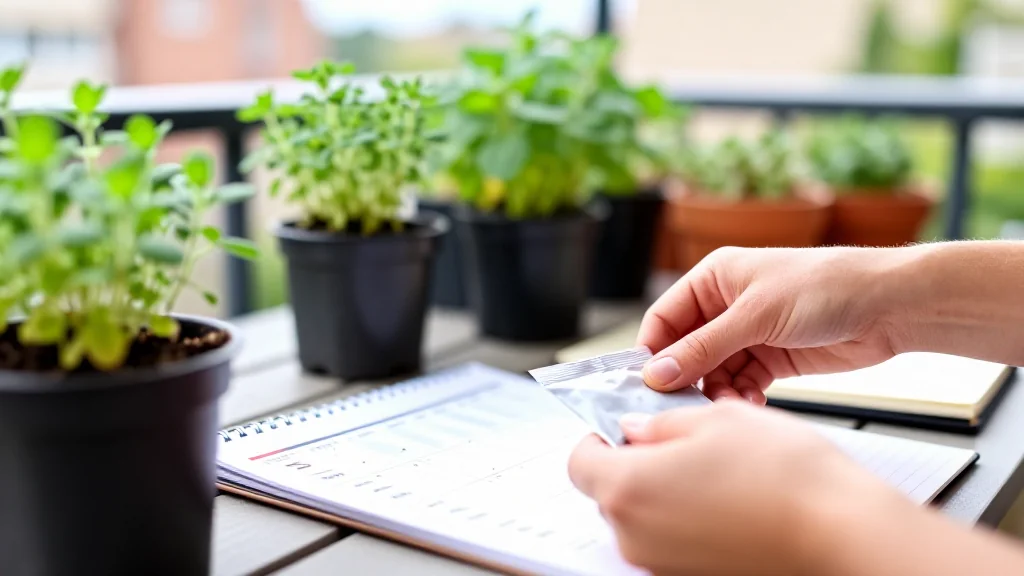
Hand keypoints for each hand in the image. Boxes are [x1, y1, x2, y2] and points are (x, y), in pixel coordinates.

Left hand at [567, 401, 911, 575]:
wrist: (840, 533)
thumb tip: (638, 429)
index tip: (623, 426)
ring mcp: (662, 564)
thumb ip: (661, 423)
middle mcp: (635, 536)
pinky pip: (671, 543)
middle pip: (610, 493)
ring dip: (662, 493)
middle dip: (634, 464)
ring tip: (713, 471)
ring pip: (642, 519)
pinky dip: (686, 522)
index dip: (599, 437)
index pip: (580, 462)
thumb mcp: (716, 418)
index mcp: (628, 488)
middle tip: (676, 442)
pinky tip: (727, 502)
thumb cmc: (785, 477)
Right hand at [637, 246, 908, 403]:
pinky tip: (751, 402)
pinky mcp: (772, 358)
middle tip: (687, 405)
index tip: (648, 385)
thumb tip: (657, 372)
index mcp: (713, 278)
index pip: (664, 319)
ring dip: (716, 392)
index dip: (653, 352)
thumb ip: (703, 348)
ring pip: (713, 372)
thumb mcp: (755, 316)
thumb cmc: (826, 286)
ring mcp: (749, 333)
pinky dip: (741, 396)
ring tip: (727, 405)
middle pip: (686, 350)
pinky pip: (741, 383)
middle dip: (686, 378)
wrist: (889, 307)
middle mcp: (726, 305)